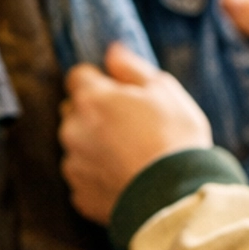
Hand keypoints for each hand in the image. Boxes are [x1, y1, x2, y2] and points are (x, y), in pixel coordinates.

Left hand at [60, 42, 212, 225]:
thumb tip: (112, 51)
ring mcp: (73, 165)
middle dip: (96, 115)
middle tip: (132, 126)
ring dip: (96, 147)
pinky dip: (100, 177)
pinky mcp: (80, 195)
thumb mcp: (164, 91)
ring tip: (132, 157)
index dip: (99, 82)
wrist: (176, 198)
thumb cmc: (174, 138)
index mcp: (91, 99)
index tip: (120, 92)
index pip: (78, 76)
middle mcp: (72, 130)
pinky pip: (86, 179)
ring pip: (78, 147)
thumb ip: (131, 68)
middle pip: (75, 113)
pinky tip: (127, 179)